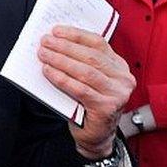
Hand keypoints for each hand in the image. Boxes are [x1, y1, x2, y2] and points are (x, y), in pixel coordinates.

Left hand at [38, 26, 135, 159]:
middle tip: (45, 42)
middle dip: (65, 46)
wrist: (95, 136)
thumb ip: (80, 62)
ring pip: (86, 71)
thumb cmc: (88, 104)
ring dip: (61, 60)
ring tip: (44, 55)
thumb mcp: (89, 79)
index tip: (57, 30)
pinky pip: (80, 89)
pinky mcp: (107, 108)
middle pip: (91, 56)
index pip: (98, 43)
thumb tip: (55, 43)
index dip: (76, 35)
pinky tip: (49, 72)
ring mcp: (117, 94)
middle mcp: (123, 79)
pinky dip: (62, 79)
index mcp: (119, 66)